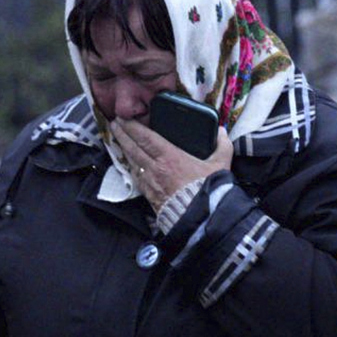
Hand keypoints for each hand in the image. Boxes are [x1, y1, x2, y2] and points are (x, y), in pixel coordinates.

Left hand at [111, 119, 232, 211]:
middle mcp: (155, 168)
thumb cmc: (209, 190)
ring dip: (124, 150)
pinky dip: (131, 167)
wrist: (202, 218)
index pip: (145, 137)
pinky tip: (130, 164)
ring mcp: (150, 182)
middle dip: (122, 134)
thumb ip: (222, 145)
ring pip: (132, 162)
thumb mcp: (221, 163)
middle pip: (133, 147)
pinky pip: (136, 178)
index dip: (132, 127)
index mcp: (170, 157)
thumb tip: (222, 131)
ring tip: (119, 140)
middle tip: (114, 124)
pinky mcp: (149, 195)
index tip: (122, 118)